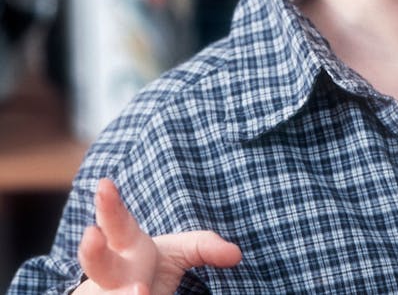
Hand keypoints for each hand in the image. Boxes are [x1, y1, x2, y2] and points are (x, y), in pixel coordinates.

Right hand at [75, 178, 241, 294]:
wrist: (134, 291)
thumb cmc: (152, 267)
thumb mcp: (179, 252)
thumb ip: (205, 247)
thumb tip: (236, 254)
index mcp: (125, 246)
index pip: (117, 221)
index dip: (109, 204)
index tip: (106, 183)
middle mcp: (110, 273)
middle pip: (98, 262)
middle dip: (94, 251)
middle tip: (93, 235)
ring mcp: (105, 293)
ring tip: (140, 291)